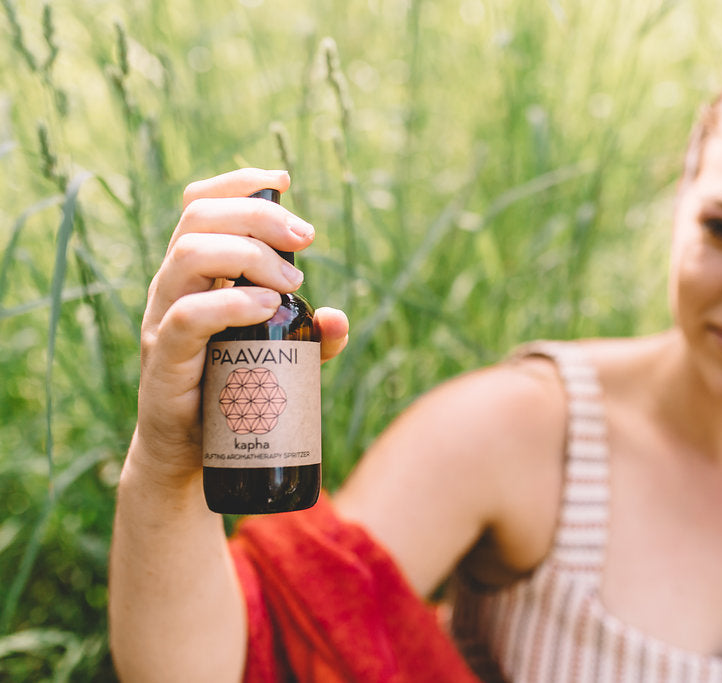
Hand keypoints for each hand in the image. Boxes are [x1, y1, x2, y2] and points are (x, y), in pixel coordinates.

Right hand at [132, 168, 348, 486]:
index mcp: (195, 273)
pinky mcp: (163, 358)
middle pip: (199, 218)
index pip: (202, 204)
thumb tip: (342, 319)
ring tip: (293, 282)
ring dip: (249, 254)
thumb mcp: (279, 357)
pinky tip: (269, 305)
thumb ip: (311, 335)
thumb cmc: (230, 394)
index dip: (240, 182)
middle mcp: (173, 287)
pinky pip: (187, 316)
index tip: (286, 181)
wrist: (188, 456)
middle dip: (260, 216)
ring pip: (188, 255)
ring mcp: (162, 320)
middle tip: (307, 238)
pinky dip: (231, 302)